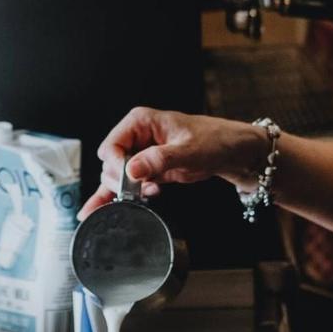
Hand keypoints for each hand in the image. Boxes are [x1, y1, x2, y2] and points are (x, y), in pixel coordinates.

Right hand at [80, 109, 266, 218]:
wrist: (235, 153)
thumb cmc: (216, 141)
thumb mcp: (190, 151)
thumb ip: (159, 160)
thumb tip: (130, 171)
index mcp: (141, 121)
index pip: (111, 146)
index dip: (117, 166)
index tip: (130, 182)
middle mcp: (137, 136)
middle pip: (109, 163)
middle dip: (121, 181)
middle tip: (142, 190)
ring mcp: (141, 154)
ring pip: (115, 176)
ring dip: (127, 190)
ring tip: (150, 193)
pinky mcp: (148, 170)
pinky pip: (124, 184)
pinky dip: (113, 196)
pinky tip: (97, 210)